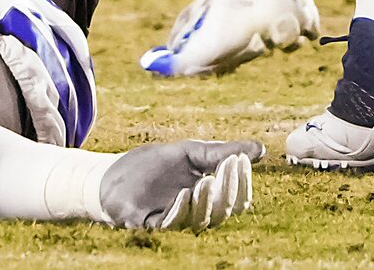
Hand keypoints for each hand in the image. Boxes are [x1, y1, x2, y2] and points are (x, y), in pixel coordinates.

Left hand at [94, 140, 261, 231]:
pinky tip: (185, 193)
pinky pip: (172, 223)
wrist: (113, 174)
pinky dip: (180, 209)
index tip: (241, 159)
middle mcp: (197, 213)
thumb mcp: (189, 153)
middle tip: (227, 165)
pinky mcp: (153, 225)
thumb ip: (221, 152)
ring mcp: (175, 220)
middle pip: (223, 210)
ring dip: (206, 200)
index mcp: (209, 198)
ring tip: (207, 179)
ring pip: (201, 220)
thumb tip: (261, 149)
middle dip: (227, 188)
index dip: (242, 181)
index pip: (237, 198)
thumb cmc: (153, 165)